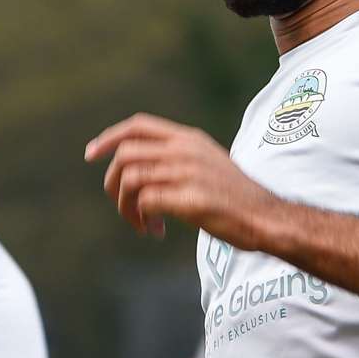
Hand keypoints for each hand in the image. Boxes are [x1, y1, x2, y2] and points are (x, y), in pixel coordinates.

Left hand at [85, 112, 278, 247]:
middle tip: (123, 208)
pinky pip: (146, 202)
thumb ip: (177, 158)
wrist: (267, 218)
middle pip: (126, 155)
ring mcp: (187, 173)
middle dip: (113, 184)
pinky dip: (141, 219)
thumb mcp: (207, 163)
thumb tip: (137, 168)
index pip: (138, 125)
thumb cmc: (235, 197)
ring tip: (141, 224)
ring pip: (131, 180)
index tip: (90, 155)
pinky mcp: (190, 199)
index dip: (109, 138)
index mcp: (188, 139)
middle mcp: (185, 151)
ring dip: (126, 207)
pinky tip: (155, 231)